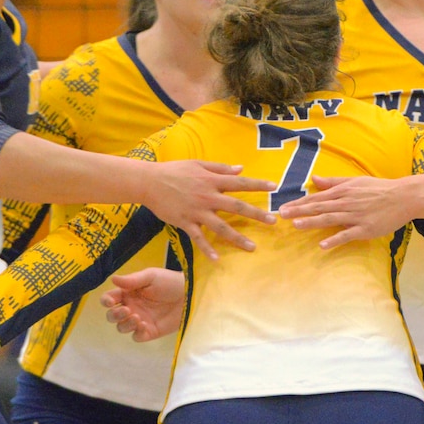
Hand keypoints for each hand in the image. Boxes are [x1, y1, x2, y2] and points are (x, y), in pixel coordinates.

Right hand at [102, 267, 185, 341]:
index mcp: (128, 293)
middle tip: (127, 310)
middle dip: (115, 315)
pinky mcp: (150, 331)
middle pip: (112, 316)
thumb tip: (112, 279)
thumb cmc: (170, 282)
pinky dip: (136, 332)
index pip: (109, 299)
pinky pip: (136, 336)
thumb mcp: (151, 277)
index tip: (111, 302)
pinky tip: (144, 324)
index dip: (106, 301)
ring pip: (121, 328)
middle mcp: (131, 307)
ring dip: (125, 324)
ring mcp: (140, 320)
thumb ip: (132, 280)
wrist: (190, 295)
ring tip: (137, 317)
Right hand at [141, 160, 275, 261]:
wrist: (149, 182)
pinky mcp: (185, 222)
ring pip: (221, 227)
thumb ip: (220, 168)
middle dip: (256, 214)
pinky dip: (207, 249)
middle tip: (273, 221)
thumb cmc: (174, 171)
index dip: (257, 184)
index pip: (240, 183)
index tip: (274, 187)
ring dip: (238, 238)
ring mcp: (197, 211)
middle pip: (237, 207)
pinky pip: (198, 238)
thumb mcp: (198, 164)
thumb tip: (241, 168)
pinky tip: (217, 260)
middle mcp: (208, 197)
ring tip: (252, 247)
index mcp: (212, 181)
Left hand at [276, 175, 414, 249]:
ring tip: (296, 225)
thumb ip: (334, 182)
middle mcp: (346, 202)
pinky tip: (322, 245)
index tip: (283, 207)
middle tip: (281, 215)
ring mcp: (356, 216)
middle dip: (299, 211)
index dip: (299, 203)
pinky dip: (335, 239)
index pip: (316, 197)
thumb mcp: (355, 181)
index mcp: (343, 191)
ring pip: (330, 219)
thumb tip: (315, 179)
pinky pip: (347, 234)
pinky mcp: (365, 229)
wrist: (403, 197)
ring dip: (312, 222)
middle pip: (319, 207)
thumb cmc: (379, 189)